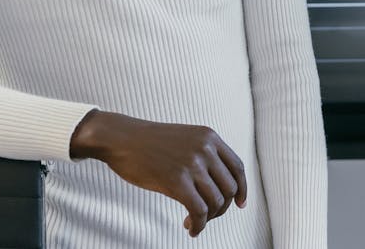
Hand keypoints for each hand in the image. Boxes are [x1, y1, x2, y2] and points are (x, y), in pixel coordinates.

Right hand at [70, 110, 246, 235]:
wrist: (121, 139)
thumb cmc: (149, 143)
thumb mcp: (185, 139)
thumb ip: (204, 154)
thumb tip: (219, 183)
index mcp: (209, 137)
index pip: (238, 167)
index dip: (242, 189)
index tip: (239, 204)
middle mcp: (205, 148)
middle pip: (229, 188)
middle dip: (221, 207)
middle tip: (205, 215)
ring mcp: (192, 164)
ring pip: (216, 202)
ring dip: (207, 218)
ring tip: (191, 221)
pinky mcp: (176, 181)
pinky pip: (199, 211)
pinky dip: (198, 225)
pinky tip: (189, 228)